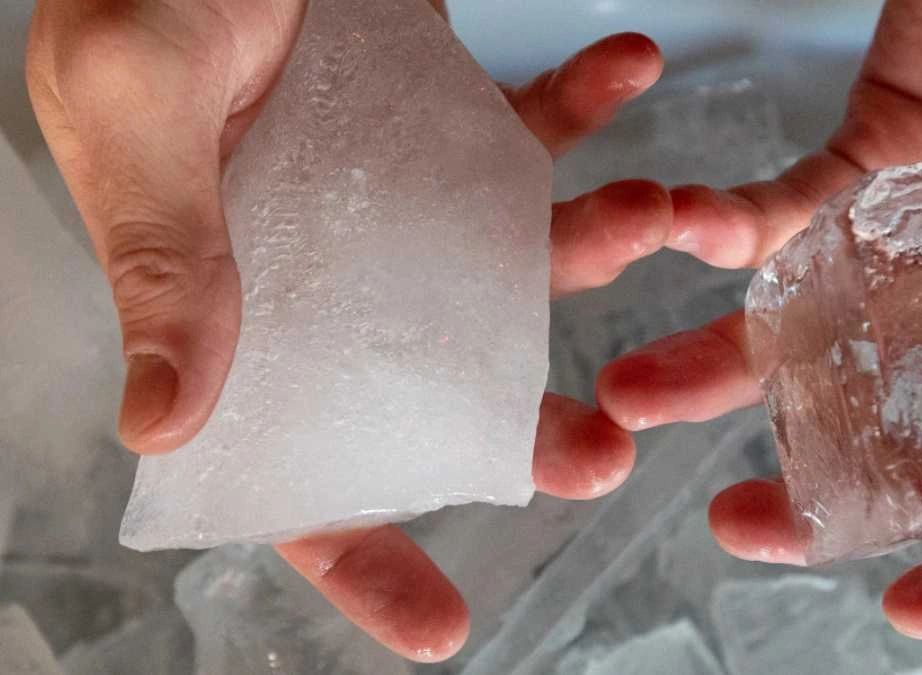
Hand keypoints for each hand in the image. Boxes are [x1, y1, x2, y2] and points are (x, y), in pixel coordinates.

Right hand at [28, 0, 668, 661]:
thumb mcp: (137, 116)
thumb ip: (166, 258)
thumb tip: (165, 422)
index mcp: (237, 310)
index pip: (290, 466)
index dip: (359, 553)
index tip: (442, 626)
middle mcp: (333, 274)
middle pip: (440, 386)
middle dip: (529, 425)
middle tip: (604, 446)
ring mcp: (401, 201)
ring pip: (517, 258)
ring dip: (598, 243)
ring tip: (655, 217)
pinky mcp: (447, 120)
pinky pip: (533, 128)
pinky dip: (589, 103)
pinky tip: (631, 70)